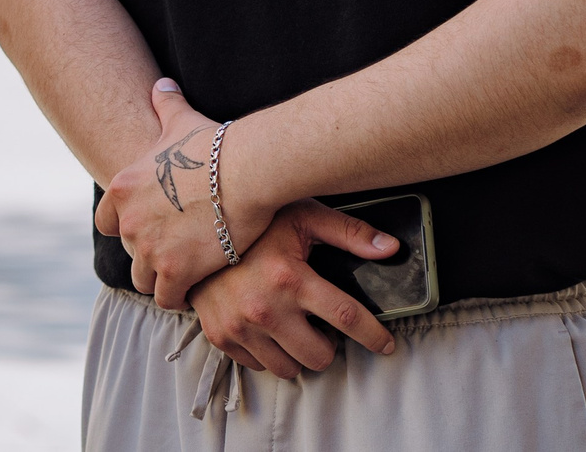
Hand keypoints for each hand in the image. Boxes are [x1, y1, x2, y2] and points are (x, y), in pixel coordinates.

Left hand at [95, 79, 275, 308]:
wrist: (244, 171)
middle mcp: (127, 221)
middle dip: (149, 254)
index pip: (106, 222)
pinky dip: (179, 297)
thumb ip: (165, 104)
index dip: (126, 229)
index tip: (150, 231)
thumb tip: (161, 84)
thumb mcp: (181, 120)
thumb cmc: (215, 144)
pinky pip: (165, 297)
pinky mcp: (173, 271)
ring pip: (142, 279)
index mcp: (122, 189)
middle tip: (177, 252)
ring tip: (186, 276)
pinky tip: (197, 290)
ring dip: (161, 279)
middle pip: (129, 252)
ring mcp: (148, 248)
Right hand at [190, 200, 401, 377]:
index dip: (374, 336)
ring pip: (290, 368)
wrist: (194, 229)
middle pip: (319, 356)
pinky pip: (259, 366)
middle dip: (329, 345)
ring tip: (295, 328)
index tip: (386, 344)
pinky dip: (269, 353)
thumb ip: (348, 232)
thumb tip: (392, 248)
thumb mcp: (302, 216)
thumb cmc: (255, 222)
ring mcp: (240, 325)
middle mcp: (265, 307)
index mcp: (290, 278)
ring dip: (299, 353)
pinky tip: (268, 329)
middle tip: (322, 327)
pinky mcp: (221, 336)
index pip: (347, 317)